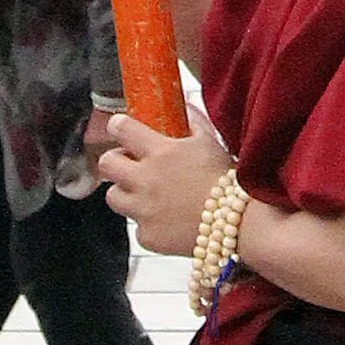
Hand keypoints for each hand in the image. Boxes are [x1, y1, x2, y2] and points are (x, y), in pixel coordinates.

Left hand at [99, 110, 229, 253]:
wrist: (239, 224)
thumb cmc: (227, 182)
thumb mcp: (210, 143)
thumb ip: (193, 122)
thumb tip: (184, 107)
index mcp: (160, 152)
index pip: (121, 129)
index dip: (118, 126)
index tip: (120, 128)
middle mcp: (146, 180)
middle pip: (106, 163)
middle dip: (115, 161)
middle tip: (129, 164)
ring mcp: (144, 210)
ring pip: (113, 197)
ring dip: (126, 193)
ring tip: (144, 195)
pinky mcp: (147, 236)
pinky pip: (137, 227)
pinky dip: (149, 224)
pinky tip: (166, 220)